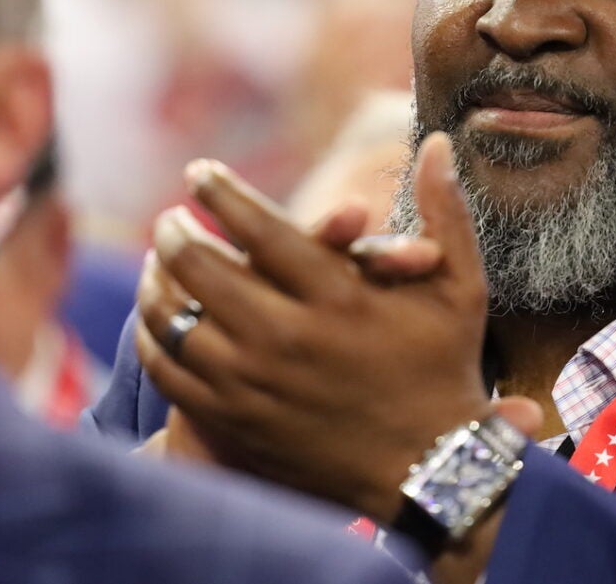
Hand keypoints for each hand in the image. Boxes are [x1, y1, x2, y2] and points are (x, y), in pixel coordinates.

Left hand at [134, 133, 492, 522]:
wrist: (428, 474)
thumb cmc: (446, 371)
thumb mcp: (459, 290)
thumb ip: (445, 213)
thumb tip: (439, 141)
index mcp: (338, 297)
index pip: (256, 225)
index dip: (219, 191)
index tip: (200, 173)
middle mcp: (288, 338)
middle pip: (200, 266)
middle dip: (176, 232)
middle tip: (171, 218)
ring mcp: (254, 385)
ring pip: (175, 318)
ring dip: (156, 281)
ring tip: (158, 262)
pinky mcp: (234, 422)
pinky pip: (170, 371)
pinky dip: (156, 337)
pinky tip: (160, 318)